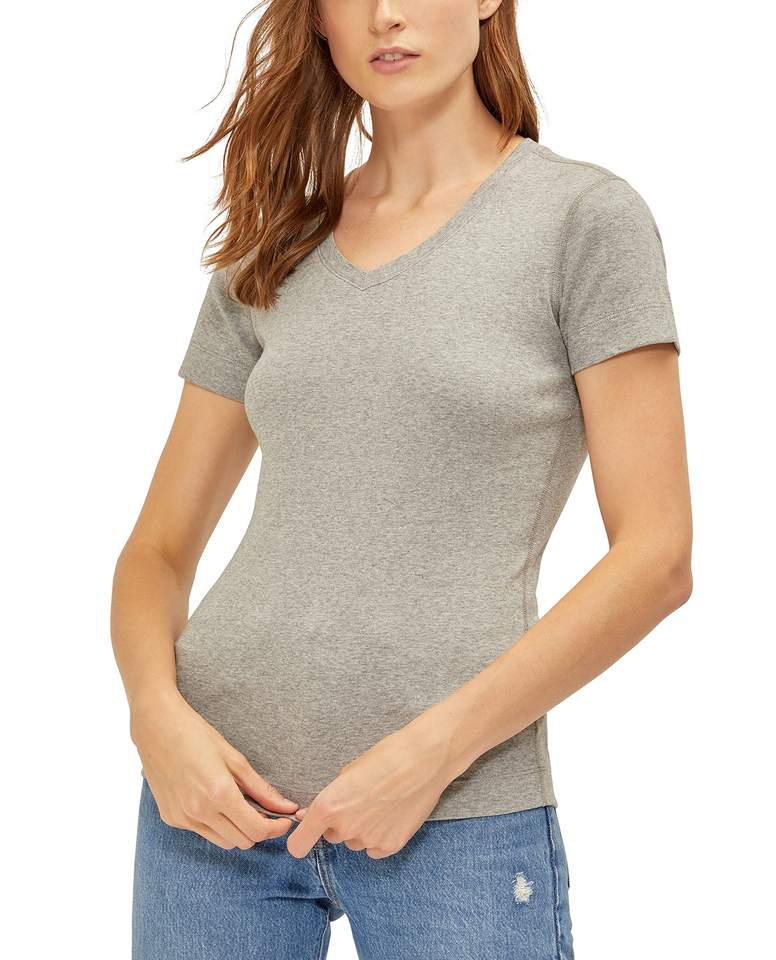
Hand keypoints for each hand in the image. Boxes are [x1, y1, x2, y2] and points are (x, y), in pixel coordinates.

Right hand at [130, 686, 299, 848]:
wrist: (156, 727)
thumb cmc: (197, 735)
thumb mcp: (234, 758)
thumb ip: (261, 788)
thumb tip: (287, 806)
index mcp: (219, 793)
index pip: (256, 830)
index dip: (276, 828)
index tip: (285, 819)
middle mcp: (199, 811)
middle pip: (242, 841)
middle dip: (259, 830)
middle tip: (267, 812)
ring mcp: (183, 818)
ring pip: (223, 842)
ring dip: (238, 831)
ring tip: (242, 807)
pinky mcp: (171, 818)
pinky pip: (202, 832)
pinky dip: (216, 825)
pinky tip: (216, 803)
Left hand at [285, 718, 455, 858]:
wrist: (424, 759)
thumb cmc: (385, 757)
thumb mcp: (348, 771)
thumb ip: (330, 798)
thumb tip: (315, 815)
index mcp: (328, 807)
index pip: (298, 846)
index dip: (301, 840)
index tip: (307, 833)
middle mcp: (344, 829)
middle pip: (332, 836)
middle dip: (340, 823)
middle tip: (360, 800)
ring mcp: (368, 840)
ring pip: (355, 840)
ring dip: (361, 828)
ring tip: (381, 803)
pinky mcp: (390, 846)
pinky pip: (375, 847)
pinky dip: (380, 835)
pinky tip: (393, 814)